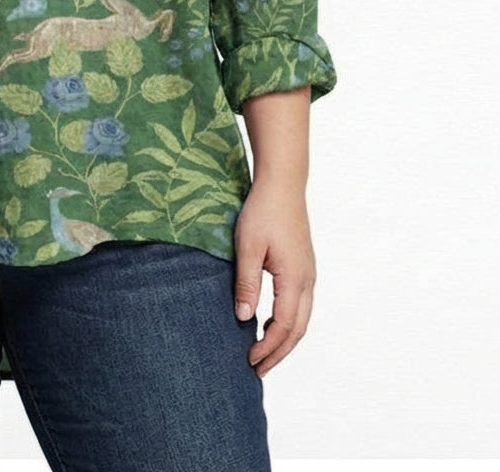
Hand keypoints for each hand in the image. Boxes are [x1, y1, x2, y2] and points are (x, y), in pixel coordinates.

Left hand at [233, 180, 315, 376]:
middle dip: (279, 352)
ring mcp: (308, 273)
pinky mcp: (303, 266)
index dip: (268, 348)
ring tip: (262, 352)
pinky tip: (268, 321)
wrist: (282, 185)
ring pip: (302, 318)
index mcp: (294, 279)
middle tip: (257, 369)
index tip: (249, 361)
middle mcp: (307, 280)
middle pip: (298, 329)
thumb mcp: (247, 247)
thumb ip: (247, 283)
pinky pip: (299, 304)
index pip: (284, 326)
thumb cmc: (262, 212)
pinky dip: (287, 321)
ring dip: (284, 338)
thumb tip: (244, 319)